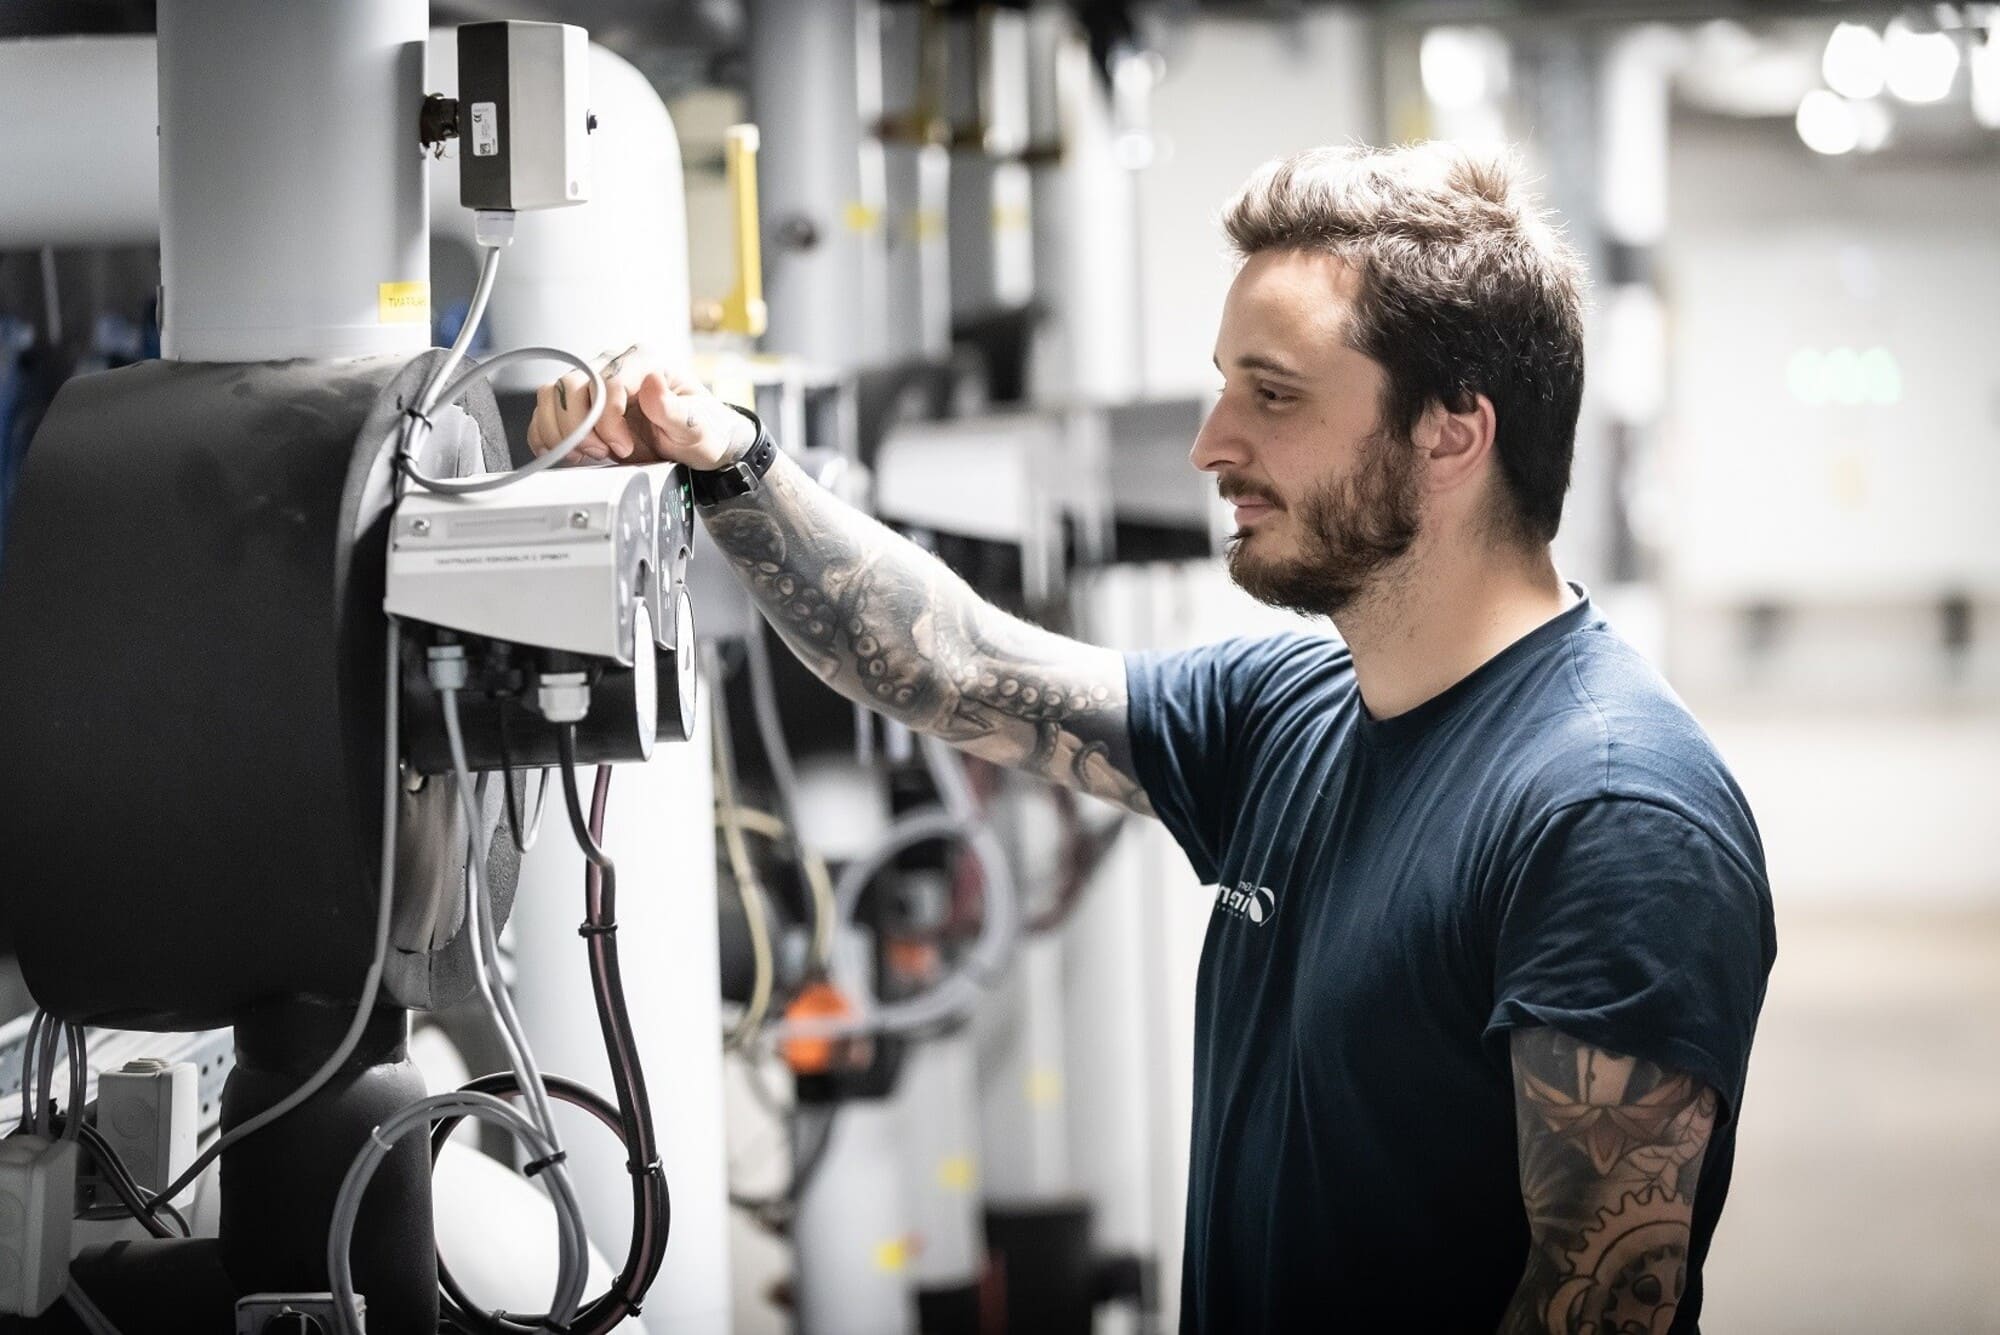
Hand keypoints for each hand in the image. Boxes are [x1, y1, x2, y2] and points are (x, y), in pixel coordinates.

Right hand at [526, 344, 753, 469]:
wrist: (695, 445)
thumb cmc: (700, 430)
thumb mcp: (696, 426)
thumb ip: (673, 408)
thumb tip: (652, 383)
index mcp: (644, 362)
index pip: (607, 382)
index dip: (608, 420)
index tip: (623, 447)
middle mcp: (614, 366)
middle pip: (572, 386)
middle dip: (581, 427)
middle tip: (602, 452)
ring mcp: (594, 383)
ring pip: (553, 395)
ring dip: (562, 431)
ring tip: (587, 453)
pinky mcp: (581, 404)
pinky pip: (547, 411)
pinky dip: (548, 434)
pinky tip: (567, 452)